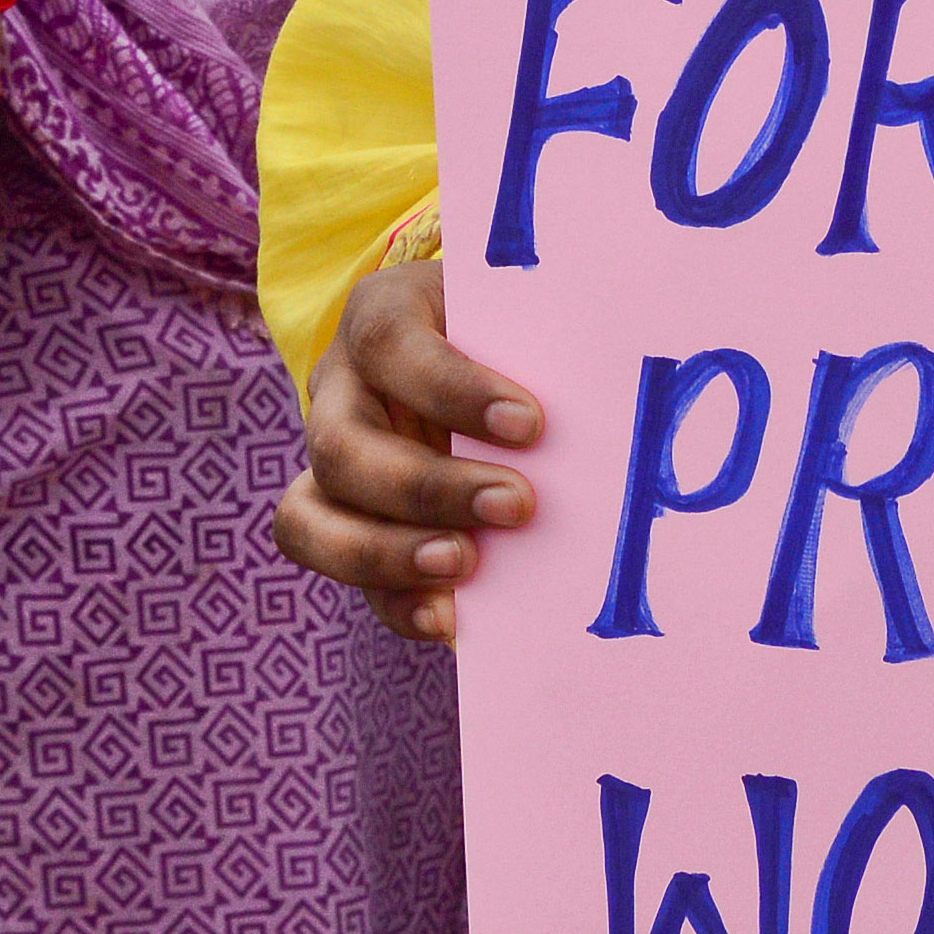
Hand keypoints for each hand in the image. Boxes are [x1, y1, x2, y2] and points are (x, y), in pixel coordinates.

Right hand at [275, 252, 542, 641]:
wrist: (485, 351)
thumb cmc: (515, 330)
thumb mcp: (525, 315)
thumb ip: (550, 343)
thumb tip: (624, 390)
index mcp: (382, 316)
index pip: (389, 343)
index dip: (451, 388)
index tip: (532, 424)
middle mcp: (339, 388)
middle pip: (341, 445)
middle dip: (427, 487)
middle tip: (517, 505)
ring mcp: (328, 460)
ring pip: (309, 517)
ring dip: (388, 553)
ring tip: (465, 566)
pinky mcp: (338, 523)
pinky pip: (338, 575)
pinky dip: (393, 600)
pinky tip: (451, 618)